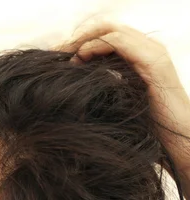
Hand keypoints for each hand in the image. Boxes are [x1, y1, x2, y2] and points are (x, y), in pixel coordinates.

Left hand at [55, 22, 189, 170]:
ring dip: (82, 39)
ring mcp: (152, 53)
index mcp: (137, 56)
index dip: (77, 41)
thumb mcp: (114, 101)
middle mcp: (146, 49)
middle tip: (54, 53)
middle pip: (105, 28)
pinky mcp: (154, 62)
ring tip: (63, 55)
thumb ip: (98, 86)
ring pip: (111, 30)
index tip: (54, 56)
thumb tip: (66, 83)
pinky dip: (96, 46)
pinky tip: (80, 59)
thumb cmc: (144, 127)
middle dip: (76, 37)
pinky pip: (119, 42)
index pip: (103, 35)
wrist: (176, 141)